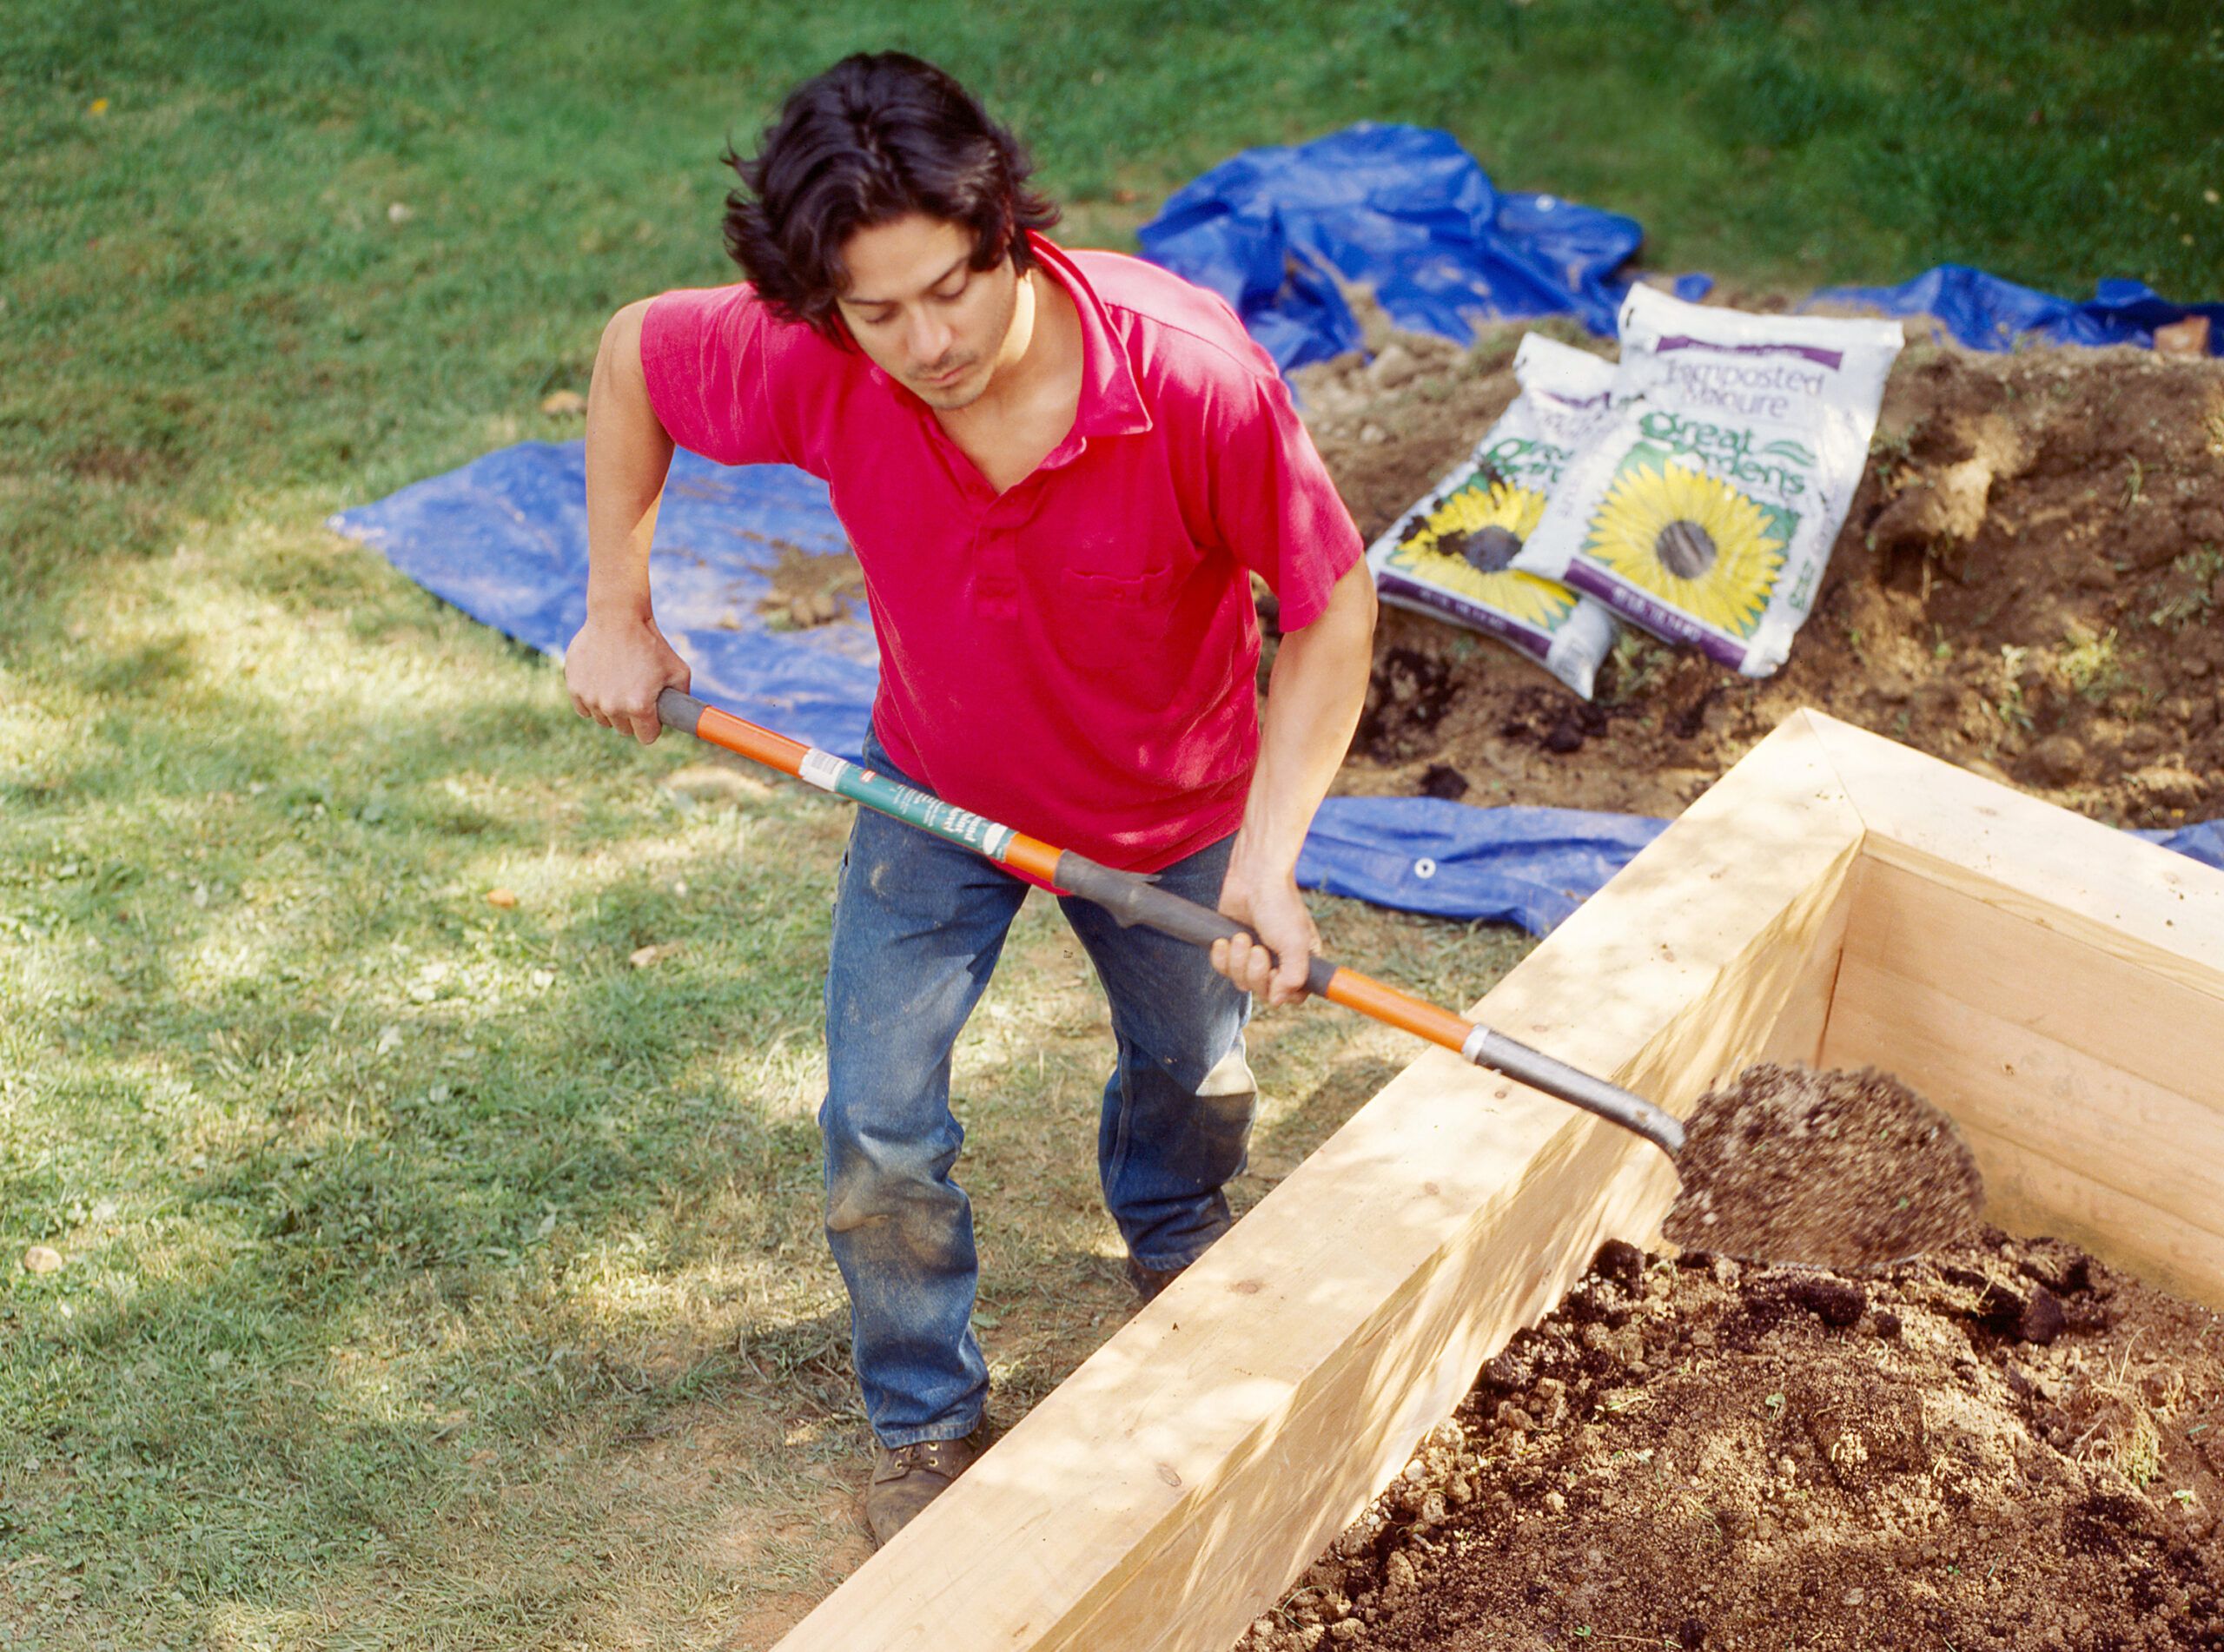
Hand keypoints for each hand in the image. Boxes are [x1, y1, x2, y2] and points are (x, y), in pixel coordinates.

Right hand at [563, 611, 689, 743]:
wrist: (618, 617)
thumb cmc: (651, 643)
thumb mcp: (679, 671)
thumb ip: (682, 698)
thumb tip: (683, 717)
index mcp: (639, 707)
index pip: (647, 737)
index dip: (653, 726)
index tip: (652, 714)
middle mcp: (613, 707)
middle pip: (625, 730)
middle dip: (632, 718)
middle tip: (636, 694)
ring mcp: (591, 698)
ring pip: (604, 720)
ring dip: (611, 709)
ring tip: (619, 684)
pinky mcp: (574, 688)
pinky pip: (584, 709)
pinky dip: (592, 700)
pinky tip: (602, 683)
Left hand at [1209, 862, 1320, 1007]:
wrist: (1253, 877)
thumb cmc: (1280, 905)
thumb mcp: (1296, 944)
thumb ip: (1294, 976)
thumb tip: (1278, 1000)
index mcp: (1300, 961)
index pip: (1292, 996)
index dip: (1279, 989)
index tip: (1274, 972)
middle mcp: (1278, 962)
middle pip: (1262, 991)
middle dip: (1254, 971)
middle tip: (1256, 948)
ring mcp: (1254, 956)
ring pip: (1240, 982)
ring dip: (1237, 960)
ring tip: (1241, 937)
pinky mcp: (1232, 948)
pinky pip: (1222, 969)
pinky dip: (1221, 957)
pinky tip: (1224, 940)